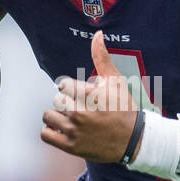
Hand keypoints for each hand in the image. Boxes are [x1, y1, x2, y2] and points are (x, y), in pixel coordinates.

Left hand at [40, 31, 138, 162]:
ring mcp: (74, 131)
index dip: (72, 89)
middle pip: (57, 100)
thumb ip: (102, 57)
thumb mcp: (115, 80)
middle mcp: (79, 113)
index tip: (82, 95)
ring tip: (71, 118)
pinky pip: (46, 134)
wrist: (133, 140)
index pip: (63, 85)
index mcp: (89, 94)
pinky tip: (63, 129)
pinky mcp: (71, 146)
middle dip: (67, 102)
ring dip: (57, 116)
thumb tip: (98, 34)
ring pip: (48, 116)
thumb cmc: (124, 108)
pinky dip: (51, 131)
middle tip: (80, 108)